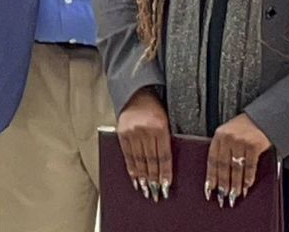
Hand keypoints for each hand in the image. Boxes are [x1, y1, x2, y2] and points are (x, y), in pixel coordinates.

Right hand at [116, 87, 172, 201]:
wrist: (136, 94)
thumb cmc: (154, 109)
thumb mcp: (166, 122)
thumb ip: (166, 141)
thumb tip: (166, 166)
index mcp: (160, 128)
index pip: (164, 156)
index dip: (165, 173)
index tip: (166, 186)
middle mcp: (145, 130)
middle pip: (151, 160)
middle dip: (153, 179)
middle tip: (156, 193)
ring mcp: (132, 132)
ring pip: (139, 159)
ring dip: (142, 176)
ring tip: (145, 189)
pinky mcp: (121, 133)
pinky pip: (127, 154)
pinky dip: (131, 167)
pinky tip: (134, 177)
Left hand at [207, 113, 271, 207]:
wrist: (263, 118)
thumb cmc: (244, 128)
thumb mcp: (228, 133)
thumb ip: (222, 148)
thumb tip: (218, 173)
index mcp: (218, 136)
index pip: (212, 159)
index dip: (211, 175)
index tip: (209, 188)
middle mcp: (228, 138)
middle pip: (223, 165)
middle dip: (223, 183)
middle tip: (222, 196)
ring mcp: (241, 142)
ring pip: (236, 168)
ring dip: (236, 183)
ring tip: (235, 194)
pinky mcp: (254, 145)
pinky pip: (250, 165)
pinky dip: (249, 177)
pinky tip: (247, 185)